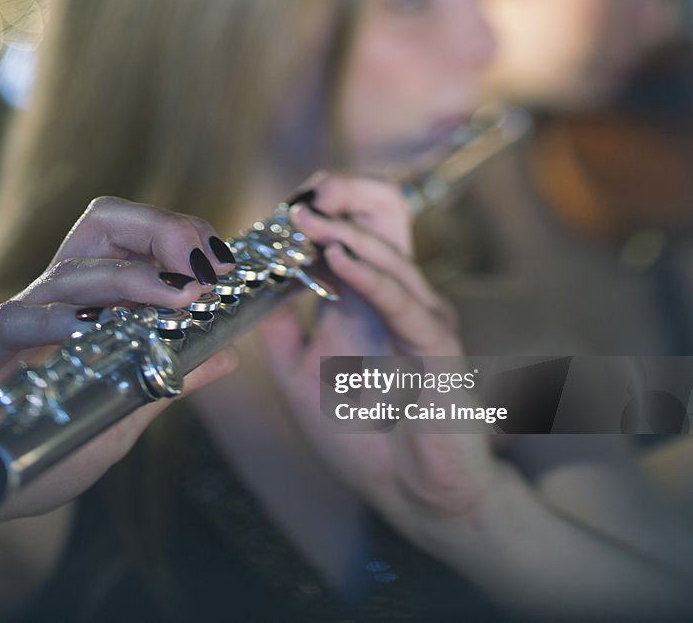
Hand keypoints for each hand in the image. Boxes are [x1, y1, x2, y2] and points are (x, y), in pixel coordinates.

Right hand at [0, 197, 238, 546]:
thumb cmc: (32, 456)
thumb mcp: (120, 415)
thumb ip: (167, 381)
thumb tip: (228, 354)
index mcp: (87, 308)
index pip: (133, 241)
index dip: (179, 239)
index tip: (222, 265)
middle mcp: (52, 302)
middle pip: (101, 225)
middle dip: (159, 229)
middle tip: (202, 264)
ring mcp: (13, 323)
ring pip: (68, 272)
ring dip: (129, 278)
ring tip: (176, 296)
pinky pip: (12, 323)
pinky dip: (50, 320)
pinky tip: (85, 328)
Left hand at [261, 173, 494, 537]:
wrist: (413, 496)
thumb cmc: (366, 438)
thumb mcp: (303, 377)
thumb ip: (282, 333)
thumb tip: (254, 293)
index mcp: (368, 301)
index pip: (352, 230)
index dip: (319, 210)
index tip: (278, 207)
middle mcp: (398, 299)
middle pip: (383, 220)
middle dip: (342, 197)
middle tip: (298, 196)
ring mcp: (421, 319)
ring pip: (389, 253)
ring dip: (344, 230)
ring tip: (303, 214)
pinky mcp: (438, 349)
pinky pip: (402, 301)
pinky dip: (369, 275)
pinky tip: (338, 257)